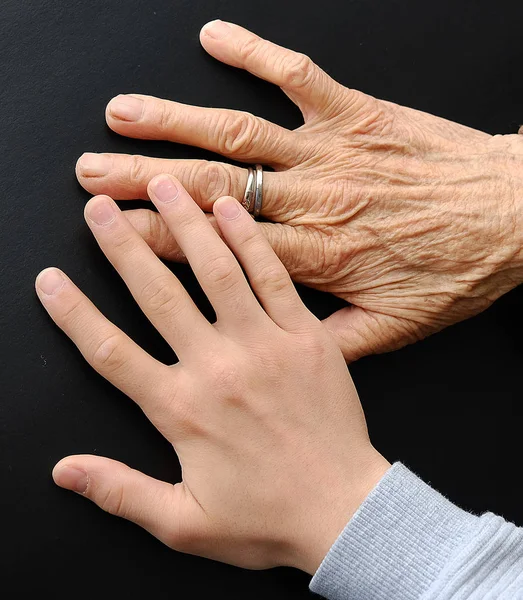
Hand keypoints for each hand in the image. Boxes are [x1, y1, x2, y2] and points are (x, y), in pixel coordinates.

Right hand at [36, 175, 388, 573]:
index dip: (74, 314)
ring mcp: (265, 346)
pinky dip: (249, 239)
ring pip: (215, 272)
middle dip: (123, 246)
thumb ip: (120, 492)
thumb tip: (63, 471)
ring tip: (160, 184)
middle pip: (158, 295)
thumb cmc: (266, 520)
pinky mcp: (306, 337)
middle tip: (99, 206)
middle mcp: (218, 367)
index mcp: (181, 410)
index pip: (111, 352)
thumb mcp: (184, 522)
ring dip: (183, 224)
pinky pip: (273, 278)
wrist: (344, 512)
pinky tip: (228, 207)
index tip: (50, 279)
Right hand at [75, 20, 522, 361]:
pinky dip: (254, 52)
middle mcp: (314, 200)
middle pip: (213, 189)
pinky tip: (213, 39)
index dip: (159, 240)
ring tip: (123, 114)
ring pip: (240, 134)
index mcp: (317, 258)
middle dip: (144, 180)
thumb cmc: (457, 270)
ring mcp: (333, 151)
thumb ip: (335, 341)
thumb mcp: (397, 328)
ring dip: (176, 121)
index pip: (218, 251)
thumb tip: (285, 355)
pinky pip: (297, 75)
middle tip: (91, 173)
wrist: (515, 214)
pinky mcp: (357, 113)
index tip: (114, 232)